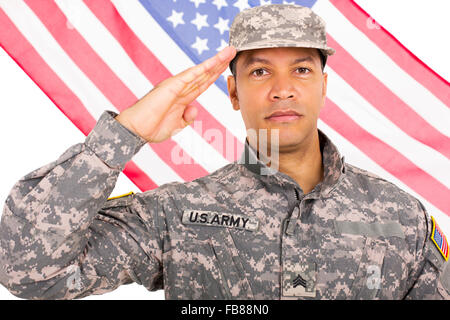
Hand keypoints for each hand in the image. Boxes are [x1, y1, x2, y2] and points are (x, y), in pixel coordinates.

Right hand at [115, 46, 235, 142]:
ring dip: (215, 61)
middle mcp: (180, 88)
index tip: (227, 66)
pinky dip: (202, 69)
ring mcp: (176, 85)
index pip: (203, 82)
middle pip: (205, 73)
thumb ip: (187, 117)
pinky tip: (213, 62)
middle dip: (220, 63)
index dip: (216, 74)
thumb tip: (194, 109)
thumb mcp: (177, 125)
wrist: (136, 130)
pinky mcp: (171, 86)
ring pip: (200, 71)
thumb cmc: (152, 127)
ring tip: (229, 51)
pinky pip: (190, 76)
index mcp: (182, 96)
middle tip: (233, 51)